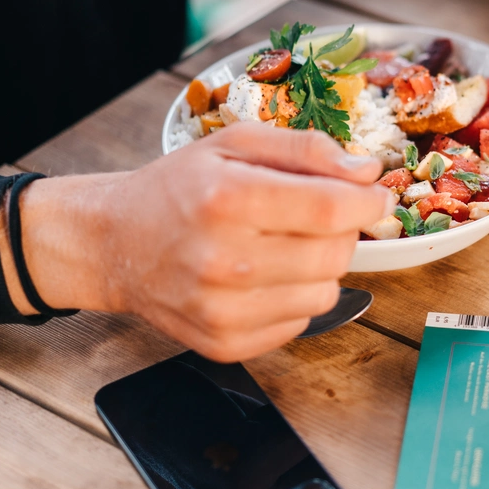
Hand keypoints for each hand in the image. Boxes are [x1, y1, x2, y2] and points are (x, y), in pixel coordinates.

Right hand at [12, 124, 393, 361]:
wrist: (114, 243)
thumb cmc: (178, 187)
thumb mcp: (235, 144)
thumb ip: (305, 149)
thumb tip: (365, 170)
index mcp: (227, 199)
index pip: (330, 208)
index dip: (367, 201)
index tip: (373, 194)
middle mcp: (222, 260)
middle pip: (335, 253)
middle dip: (342, 230)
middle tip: (318, 215)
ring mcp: (222, 310)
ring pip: (326, 293)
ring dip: (320, 267)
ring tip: (284, 244)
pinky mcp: (224, 343)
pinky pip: (300, 322)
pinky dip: (296, 297)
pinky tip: (266, 276)